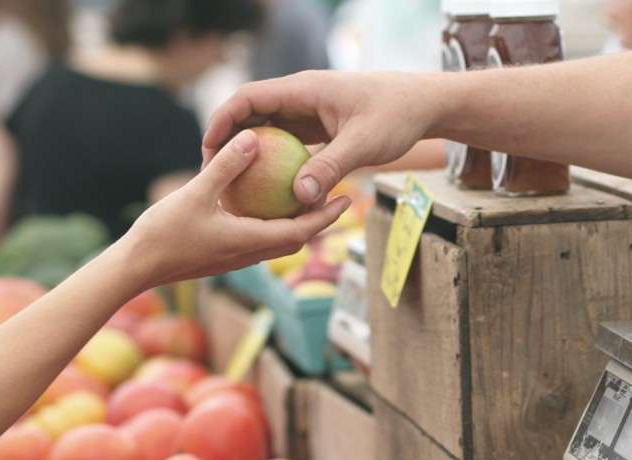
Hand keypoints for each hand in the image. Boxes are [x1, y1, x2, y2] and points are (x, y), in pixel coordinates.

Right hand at [124, 128, 350, 288]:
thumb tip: (253, 138)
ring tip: (305, 198)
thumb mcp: (195, 193)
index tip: (346, 199)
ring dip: (295, 224)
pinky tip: (262, 204)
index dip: (326, 216)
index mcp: (249, 242)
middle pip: (295, 238)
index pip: (301, 231)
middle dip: (318, 220)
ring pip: (276, 241)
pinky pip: (256, 239)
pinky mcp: (221, 256)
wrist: (135, 268)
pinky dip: (269, 224)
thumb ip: (226, 166)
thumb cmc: (163, 234)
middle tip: (336, 196)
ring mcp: (234, 258)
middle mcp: (248, 254)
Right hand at [203, 71, 434, 207]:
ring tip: (232, 184)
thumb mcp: (364, 143)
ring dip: (249, 154)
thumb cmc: (396, 116)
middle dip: (228, 140)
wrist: (423, 105)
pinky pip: (286, 144)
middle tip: (212, 173)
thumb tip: (299, 197)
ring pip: (267, 130)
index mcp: (304, 89)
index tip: (208, 149)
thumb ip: (330, 168)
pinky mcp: (317, 127)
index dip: (223, 121)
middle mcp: (301, 97)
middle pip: (251, 114)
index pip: (249, 98)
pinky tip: (267, 191)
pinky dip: (273, 163)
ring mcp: (308, 112)